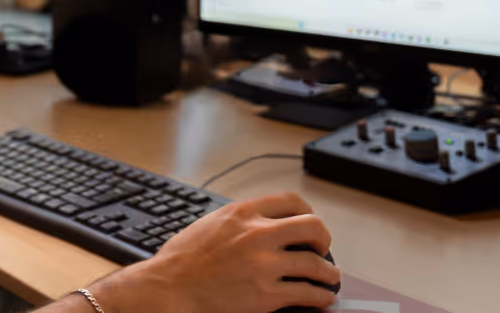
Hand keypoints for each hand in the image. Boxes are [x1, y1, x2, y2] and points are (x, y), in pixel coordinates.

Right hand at [87, 192, 337, 312]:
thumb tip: (257, 224)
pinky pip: (306, 293)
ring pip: (315, 264)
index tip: (309, 223)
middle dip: (324, 238)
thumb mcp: (209, 223)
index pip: (291, 201)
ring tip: (331, 278)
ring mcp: (264, 265)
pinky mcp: (266, 295)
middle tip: (323, 248)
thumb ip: (238, 220)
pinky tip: (320, 298)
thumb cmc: (181, 260)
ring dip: (329, 273)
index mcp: (243, 213)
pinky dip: (319, 297)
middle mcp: (257, 234)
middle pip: (312, 226)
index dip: (307, 211)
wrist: (168, 288)